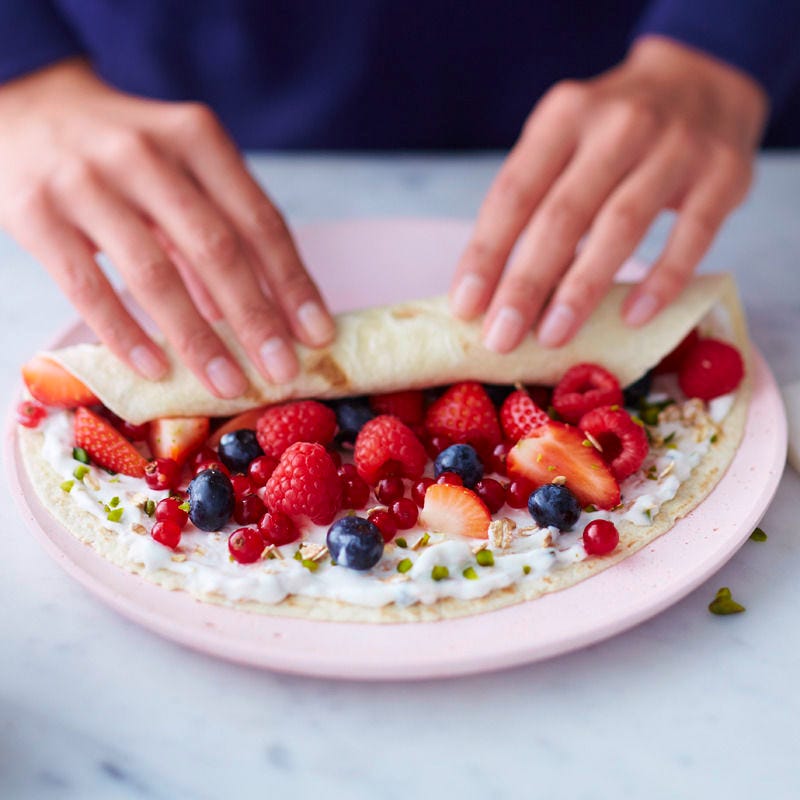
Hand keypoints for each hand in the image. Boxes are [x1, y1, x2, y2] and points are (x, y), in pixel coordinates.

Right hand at [0, 59, 334, 396]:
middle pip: (216, 248)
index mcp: (196, 137)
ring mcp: (86, 181)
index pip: (260, 221)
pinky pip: (88, 286)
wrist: (24, 108)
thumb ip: (215, 236)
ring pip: (155, 273)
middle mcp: (145, 152)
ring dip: (198, 339)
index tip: (318, 336)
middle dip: (256, 319)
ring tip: (228, 385)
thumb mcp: (179, 173)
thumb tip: (258, 318)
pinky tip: (156, 370)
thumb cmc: (123, 155)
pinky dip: (126, 334)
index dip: (293, 284)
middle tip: (282, 372)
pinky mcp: (35, 211)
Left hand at [450, 36, 767, 351]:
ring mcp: (676, 146)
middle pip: (562, 215)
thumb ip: (533, 199)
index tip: (466, 306)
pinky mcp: (724, 173)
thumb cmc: (613, 133)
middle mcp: (617, 124)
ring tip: (552, 337)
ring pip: (620, 225)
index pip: (514, 193)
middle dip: (525, 284)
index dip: (486, 253)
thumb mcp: (565, 140)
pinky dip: (660, 281)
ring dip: (581, 289)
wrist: (704, 78)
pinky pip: (692, 235)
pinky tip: (633, 318)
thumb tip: (491, 289)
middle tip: (501, 337)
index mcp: (564, 115)